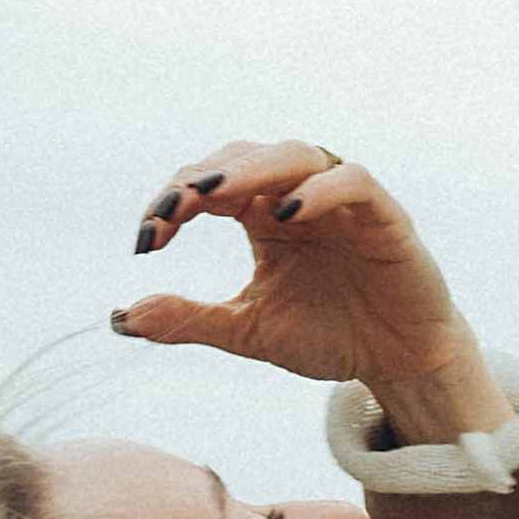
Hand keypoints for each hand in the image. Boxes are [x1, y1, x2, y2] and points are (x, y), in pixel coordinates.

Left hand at [112, 140, 515, 447]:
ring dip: (252, 168)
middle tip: (169, 211)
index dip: (172, 203)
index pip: (207, 187)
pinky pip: (353, 182)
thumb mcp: (249, 332)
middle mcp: (297, 195)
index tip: (146, 240)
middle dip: (200, 179)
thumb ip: (191, 320)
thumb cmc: (329, 336)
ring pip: (294, 154)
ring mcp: (341, 201)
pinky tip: (287, 212)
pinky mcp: (384, 216)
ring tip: (214, 192)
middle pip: (242, 159)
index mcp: (261, 215)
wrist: (398, 364)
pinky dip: (319, 190)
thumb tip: (120, 319)